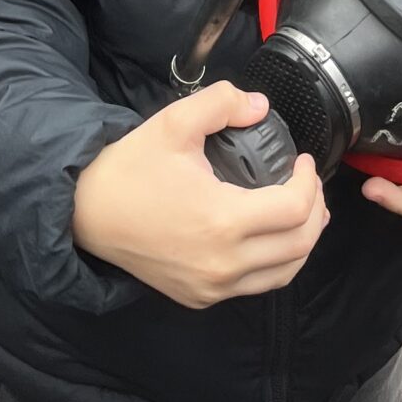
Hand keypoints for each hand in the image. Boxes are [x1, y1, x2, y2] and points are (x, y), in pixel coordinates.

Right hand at [73, 86, 328, 308]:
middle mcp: (223, 263)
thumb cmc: (129, 169)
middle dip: (315, 210)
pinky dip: (275, 262)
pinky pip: (255, 286)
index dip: (309, 181)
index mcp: (222, 221)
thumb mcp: (173, 122)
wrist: (86, 213)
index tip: (303, 161)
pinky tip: (268, 236)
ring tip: (299, 210)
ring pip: (284, 274)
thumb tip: (260, 106)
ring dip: (302, 242)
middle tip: (307, 183)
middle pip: (299, 246)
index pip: (295, 209)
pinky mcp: (200, 298)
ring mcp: (212, 286)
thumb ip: (221, 103)